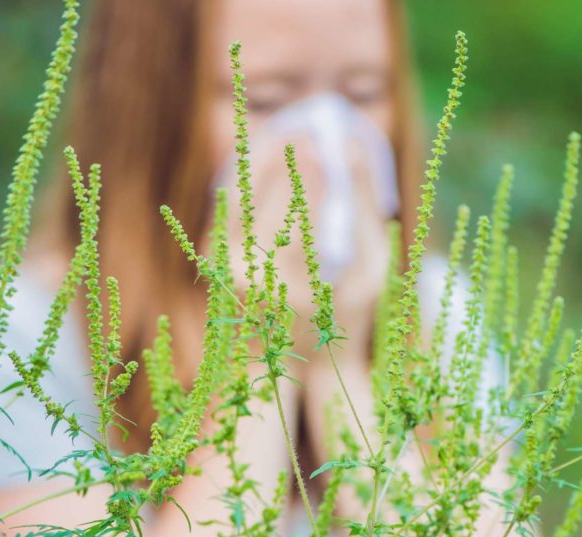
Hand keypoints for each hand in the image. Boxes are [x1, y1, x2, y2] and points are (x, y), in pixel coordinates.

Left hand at [208, 132, 391, 358]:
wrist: (283, 359)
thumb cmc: (340, 316)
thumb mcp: (368, 272)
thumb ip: (366, 212)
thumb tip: (354, 150)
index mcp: (292, 289)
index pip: (299, 223)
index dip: (310, 180)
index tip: (325, 145)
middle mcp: (251, 277)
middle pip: (264, 205)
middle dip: (284, 163)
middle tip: (306, 132)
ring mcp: (226, 266)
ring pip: (237, 198)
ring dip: (258, 160)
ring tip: (285, 134)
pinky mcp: (214, 256)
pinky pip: (228, 205)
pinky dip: (246, 176)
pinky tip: (268, 155)